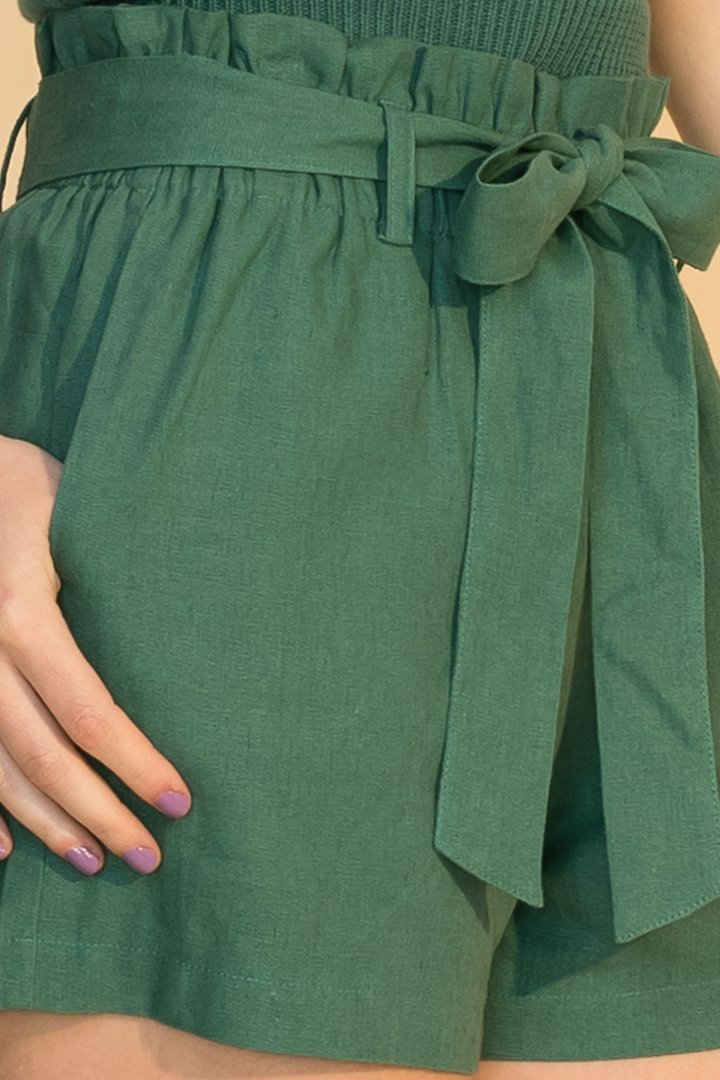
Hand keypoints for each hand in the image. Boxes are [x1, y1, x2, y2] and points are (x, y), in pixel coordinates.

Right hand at [0, 435, 191, 875]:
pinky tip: (3, 851)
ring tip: (93, 862)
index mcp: (21, 610)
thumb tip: (196, 630)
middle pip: (39, 753)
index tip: (179, 801)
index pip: (86, 708)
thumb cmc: (29, 487)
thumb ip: (117, 569)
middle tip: (148, 858)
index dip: (133, 763)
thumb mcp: (75, 511)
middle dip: (96, 812)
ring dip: (44, 822)